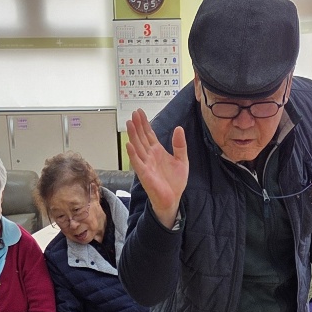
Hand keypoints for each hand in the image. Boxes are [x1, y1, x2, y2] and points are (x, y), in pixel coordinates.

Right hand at [125, 109, 188, 229]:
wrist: (173, 199)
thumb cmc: (175, 182)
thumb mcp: (182, 160)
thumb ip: (180, 145)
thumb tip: (179, 128)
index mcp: (157, 151)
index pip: (149, 134)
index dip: (144, 123)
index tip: (139, 112)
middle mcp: (150, 156)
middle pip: (141, 138)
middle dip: (137, 125)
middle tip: (133, 113)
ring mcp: (146, 164)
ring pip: (138, 147)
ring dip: (133, 136)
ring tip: (129, 124)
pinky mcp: (145, 175)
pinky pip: (137, 163)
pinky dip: (133, 154)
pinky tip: (129, 145)